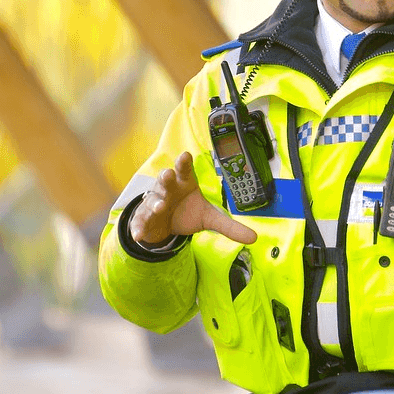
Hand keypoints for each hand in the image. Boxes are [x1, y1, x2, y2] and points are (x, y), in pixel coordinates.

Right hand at [130, 151, 256, 245]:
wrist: (166, 225)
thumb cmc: (188, 212)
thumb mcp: (209, 218)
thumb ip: (230, 226)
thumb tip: (254, 238)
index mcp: (184, 183)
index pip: (184, 170)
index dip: (184, 162)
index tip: (185, 155)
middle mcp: (168, 189)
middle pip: (165, 179)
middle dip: (166, 176)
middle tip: (168, 175)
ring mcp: (154, 202)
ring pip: (153, 199)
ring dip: (155, 203)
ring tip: (161, 207)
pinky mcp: (144, 218)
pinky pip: (140, 221)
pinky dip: (138, 227)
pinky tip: (139, 235)